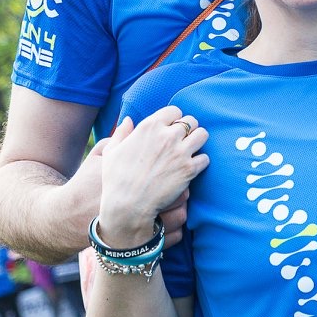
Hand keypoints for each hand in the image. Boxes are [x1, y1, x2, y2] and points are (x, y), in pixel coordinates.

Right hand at [98, 106, 208, 246]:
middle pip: (192, 121)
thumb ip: (121, 132)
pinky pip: (205, 158)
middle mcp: (167, 136)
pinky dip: (200, 163)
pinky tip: (191, 168)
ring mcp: (180, 152)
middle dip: (188, 130)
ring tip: (191, 151)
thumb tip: (128, 119)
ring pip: (203, 135)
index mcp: (149, 127)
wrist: (127, 205)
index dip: (174, 119)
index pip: (174, 111)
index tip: (171, 129)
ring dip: (198, 142)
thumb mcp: (110, 151)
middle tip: (183, 141)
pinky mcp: (189, 169)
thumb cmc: (115, 179)